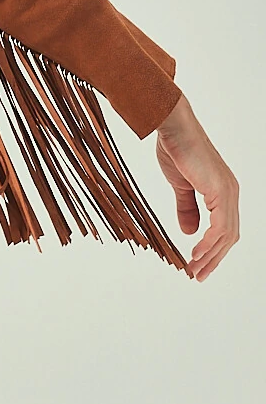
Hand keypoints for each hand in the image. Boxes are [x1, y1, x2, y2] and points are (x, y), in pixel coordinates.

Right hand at [154, 94, 238, 281]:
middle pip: (229, 236)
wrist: (174, 129)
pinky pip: (220, 226)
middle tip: (198, 274)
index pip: (224, 228)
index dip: (213, 249)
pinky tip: (196, 252)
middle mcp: (230, 193)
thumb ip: (187, 208)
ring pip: (226, 234)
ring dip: (211, 255)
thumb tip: (189, 231)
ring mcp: (228, 192)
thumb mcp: (181, 186)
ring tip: (195, 269)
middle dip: (214, 258)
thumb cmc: (176, 149)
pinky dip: (209, 243)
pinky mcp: (220, 191)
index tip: (197, 264)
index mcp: (222, 191)